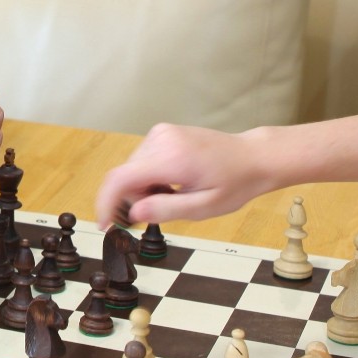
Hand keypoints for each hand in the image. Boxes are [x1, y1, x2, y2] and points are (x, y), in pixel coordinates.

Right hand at [96, 123, 275, 226]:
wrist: (252, 157)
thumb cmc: (234, 183)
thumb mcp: (204, 207)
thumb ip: (166, 210)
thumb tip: (133, 214)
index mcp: (172, 158)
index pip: (120, 178)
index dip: (106, 204)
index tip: (105, 225)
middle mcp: (162, 139)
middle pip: (124, 176)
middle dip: (133, 200)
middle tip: (158, 213)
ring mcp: (161, 132)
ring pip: (132, 169)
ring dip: (143, 189)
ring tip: (174, 196)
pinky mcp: (163, 132)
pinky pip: (142, 160)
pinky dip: (149, 177)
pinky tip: (172, 183)